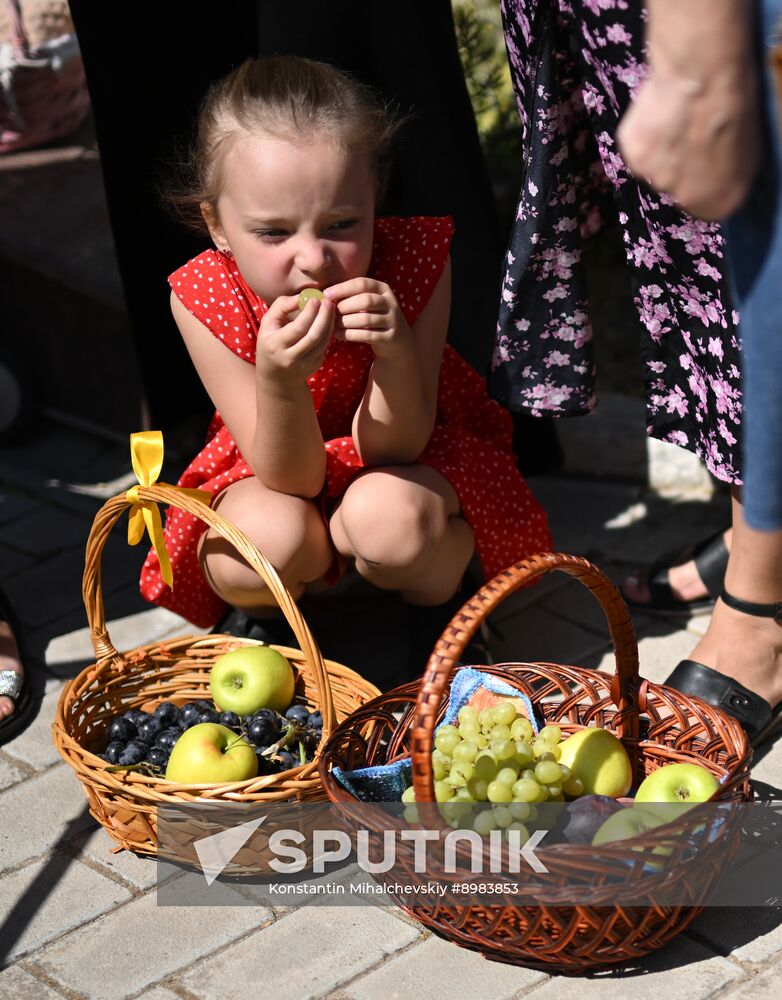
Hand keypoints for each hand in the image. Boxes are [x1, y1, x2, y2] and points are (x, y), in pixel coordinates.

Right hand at [255, 294, 334, 386]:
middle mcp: (290, 357)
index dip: (309, 313)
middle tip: (328, 301)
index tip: (316, 299)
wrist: (275, 375)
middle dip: (323, 316)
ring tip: (330, 307)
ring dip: (329, 322)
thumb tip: (302, 296)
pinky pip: (325, 345)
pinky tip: (328, 319)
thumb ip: (281, 306)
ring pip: (322, 341)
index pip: (297, 328)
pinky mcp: (315, 365)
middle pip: (313, 335)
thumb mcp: (268, 323)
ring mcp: (305, 364)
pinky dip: (328, 330)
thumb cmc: (270, 342)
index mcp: (276, 345)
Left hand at [325, 277, 413, 360]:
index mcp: (384, 290)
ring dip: (345, 322)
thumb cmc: (375, 319)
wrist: (398, 343)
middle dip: (344, 306)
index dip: (343, 288)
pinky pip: (366, 335)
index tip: (326, 294)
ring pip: (365, 319)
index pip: (362, 283)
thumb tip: (326, 294)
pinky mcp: (390, 338)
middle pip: (365, 300)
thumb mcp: (370, 303)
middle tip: (329, 312)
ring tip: (331, 324)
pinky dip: (350, 335)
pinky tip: (338, 335)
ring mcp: (393, 321)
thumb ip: (353, 296)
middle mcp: (391, 303)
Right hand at [617, 0, 759, 220]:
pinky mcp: (633, 156)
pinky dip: (646, 135)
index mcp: (721, 202)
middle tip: (692, 134)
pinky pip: (639, 150)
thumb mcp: (751, 146)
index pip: (710, 207)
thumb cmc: (737, 104)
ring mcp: (655, 179)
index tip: (711, 160)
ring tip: (677, 119)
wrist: (702, 76)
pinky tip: (661, 113)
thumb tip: (722, 173)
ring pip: (657, 169)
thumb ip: (731, 172)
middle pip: (679, 188)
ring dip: (664, 150)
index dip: (710, 181)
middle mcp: (685, 199)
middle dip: (684, 167)